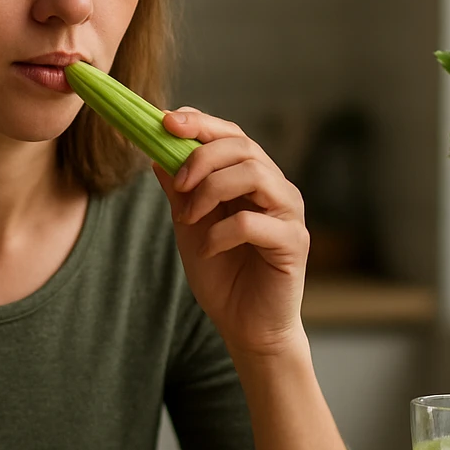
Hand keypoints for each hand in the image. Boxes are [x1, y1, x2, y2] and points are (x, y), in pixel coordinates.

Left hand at [153, 108, 309, 359]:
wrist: (246, 327)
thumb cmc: (223, 276)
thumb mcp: (190, 227)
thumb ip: (180, 192)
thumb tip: (156, 154)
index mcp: (253, 179)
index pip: (231, 135)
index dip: (200, 123)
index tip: (166, 122)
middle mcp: (276, 189)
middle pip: (243, 146)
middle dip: (201, 156)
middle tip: (177, 183)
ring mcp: (289, 213)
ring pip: (253, 173)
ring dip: (211, 190)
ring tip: (189, 218)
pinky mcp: (294, 242)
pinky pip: (253, 222)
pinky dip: (222, 232)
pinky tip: (211, 249)